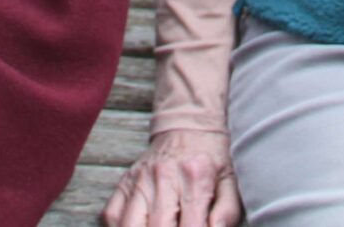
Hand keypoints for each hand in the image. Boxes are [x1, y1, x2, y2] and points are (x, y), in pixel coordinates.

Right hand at [101, 129, 240, 226]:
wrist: (189, 127)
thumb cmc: (213, 160)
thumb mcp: (231, 181)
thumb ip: (227, 212)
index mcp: (195, 176)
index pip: (191, 225)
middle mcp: (164, 176)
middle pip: (157, 226)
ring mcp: (140, 179)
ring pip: (129, 224)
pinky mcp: (125, 182)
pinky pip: (112, 215)